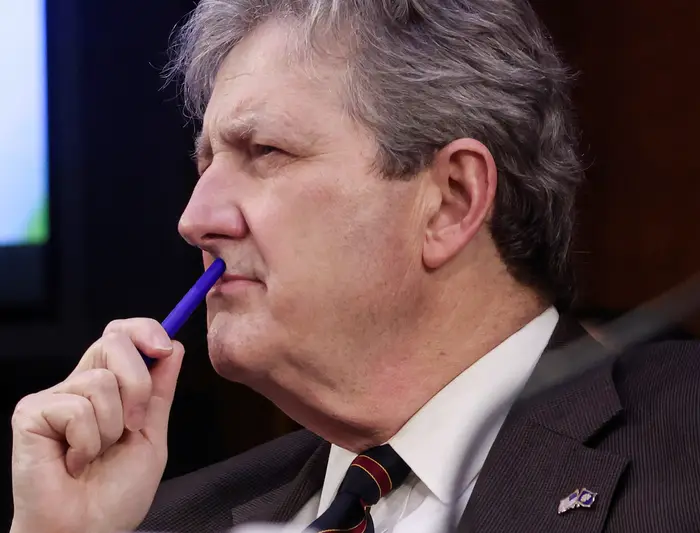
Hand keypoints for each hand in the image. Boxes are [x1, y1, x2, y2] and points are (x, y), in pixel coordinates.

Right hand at [10, 318, 184, 532]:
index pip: (122, 335)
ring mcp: (54, 398)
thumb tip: (175, 348)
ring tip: (97, 453)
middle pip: (113, 341)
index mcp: (109, 387)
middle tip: (132, 426)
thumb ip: (160, 392)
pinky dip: (88, 441)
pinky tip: (76, 461)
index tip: (164, 348)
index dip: (144, 330)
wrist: (88, 531)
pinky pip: (77, 408)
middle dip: (137, 384)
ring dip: (112, 427)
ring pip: (100, 380)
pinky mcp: (31, 414)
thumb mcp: (152, 435)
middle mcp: (80, 385)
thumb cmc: (115, 494)